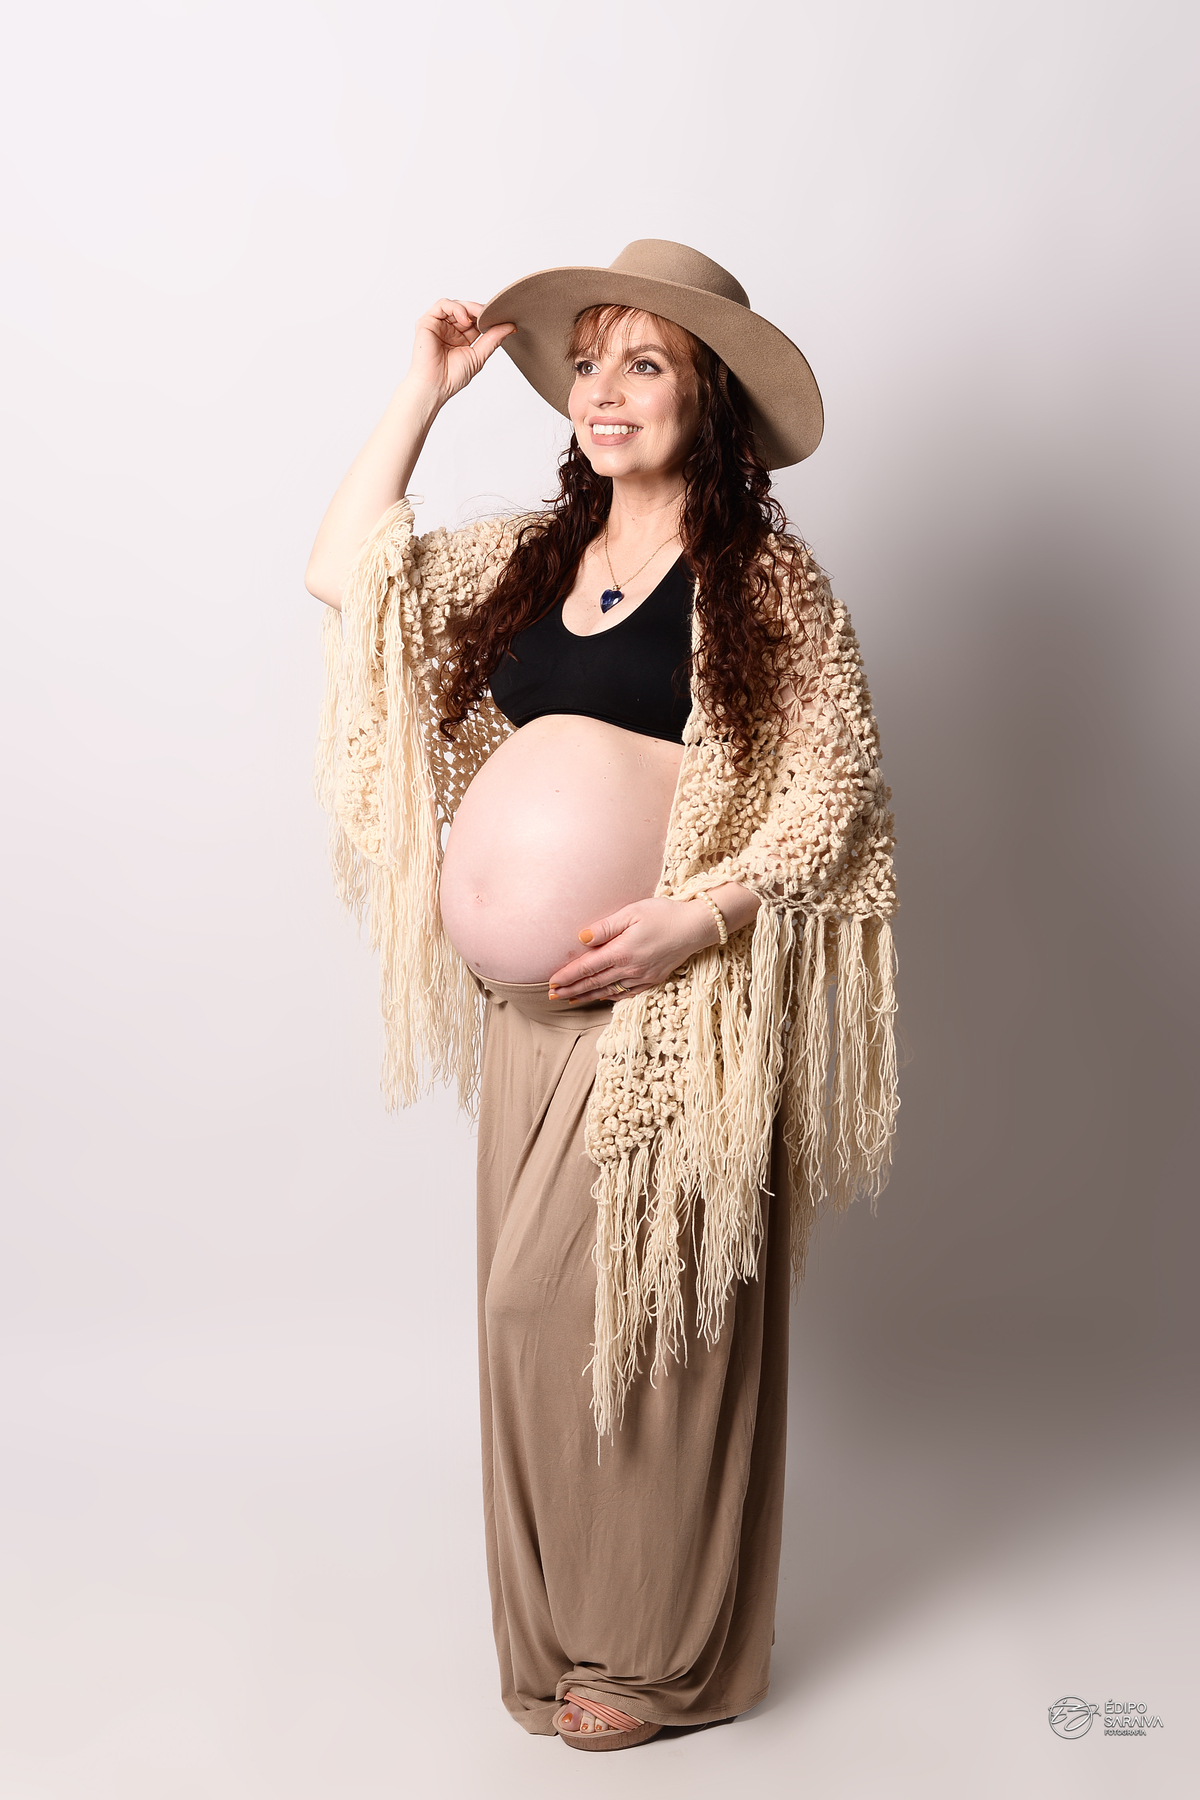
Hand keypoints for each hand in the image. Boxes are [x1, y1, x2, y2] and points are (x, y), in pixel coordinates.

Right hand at [407, 299, 514, 406]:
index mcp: (462, 336)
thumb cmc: (452, 377)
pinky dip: (456, 308)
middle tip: (493, 314)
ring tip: (479, 317)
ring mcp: (438, 324)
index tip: (502, 318)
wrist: (435, 386)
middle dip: (480, 310)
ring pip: (456, 304)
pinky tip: (465, 319)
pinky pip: (442, 305)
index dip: (487, 317)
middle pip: (467, 309)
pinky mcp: (427, 321)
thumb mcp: (479, 356)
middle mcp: (449, 328)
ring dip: (470, 308)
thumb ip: (493, 339)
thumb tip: (511, 326)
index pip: (476, 319)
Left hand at [547, 897, 719, 1004]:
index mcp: (622, 951)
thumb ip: (605, 927)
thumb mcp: (632, 913)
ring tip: (570, 1000)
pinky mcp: (652, 979)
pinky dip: (609, 996)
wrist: (696, 927)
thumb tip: (581, 939)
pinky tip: (601, 997)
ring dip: (586, 996)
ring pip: (608, 991)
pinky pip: (626, 993)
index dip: (567, 976)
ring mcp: (642, 976)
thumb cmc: (663, 914)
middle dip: (571, 990)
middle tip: (552, 996)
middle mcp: (630, 968)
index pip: (587, 968)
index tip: (551, 982)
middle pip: (593, 982)